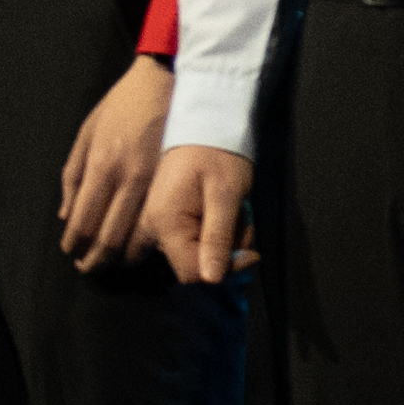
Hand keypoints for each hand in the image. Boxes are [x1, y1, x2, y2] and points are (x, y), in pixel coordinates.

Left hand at [53, 57, 176, 274]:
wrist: (168, 81)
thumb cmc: (123, 106)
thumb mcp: (88, 132)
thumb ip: (74, 174)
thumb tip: (66, 214)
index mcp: (101, 165)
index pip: (85, 221)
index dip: (77, 245)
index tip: (73, 255)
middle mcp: (128, 178)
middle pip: (110, 236)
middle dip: (97, 260)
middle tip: (90, 270)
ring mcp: (157, 182)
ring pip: (138, 236)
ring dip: (123, 257)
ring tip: (114, 267)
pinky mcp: (178, 182)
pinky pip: (162, 222)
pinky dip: (150, 241)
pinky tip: (143, 248)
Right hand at [143, 142, 250, 288]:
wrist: (203, 125)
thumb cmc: (217, 154)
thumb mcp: (225, 194)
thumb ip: (217, 238)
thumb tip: (212, 280)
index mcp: (164, 223)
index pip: (192, 273)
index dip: (226, 270)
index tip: (250, 252)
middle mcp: (152, 228)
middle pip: (193, 266)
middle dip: (225, 253)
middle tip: (240, 225)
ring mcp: (157, 224)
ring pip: (195, 255)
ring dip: (223, 243)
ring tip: (234, 214)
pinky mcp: (165, 220)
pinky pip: (192, 242)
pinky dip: (214, 234)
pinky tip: (222, 214)